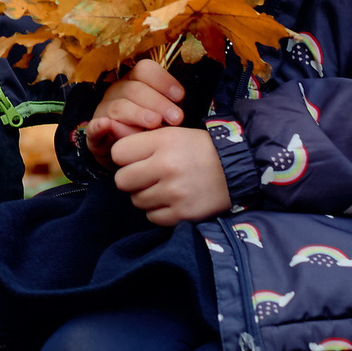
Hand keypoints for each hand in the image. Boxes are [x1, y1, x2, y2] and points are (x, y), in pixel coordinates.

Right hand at [84, 57, 183, 155]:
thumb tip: (179, 108)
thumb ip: (168, 108)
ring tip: (155, 124)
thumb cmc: (150, 132)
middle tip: (176, 118)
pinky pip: (93, 128)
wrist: (128, 158)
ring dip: (138, 114)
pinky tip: (105, 125)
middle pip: (134, 89)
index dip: (163, 80)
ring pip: (119, 107)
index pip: (144, 70)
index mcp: (133, 82)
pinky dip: (98, 126)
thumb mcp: (163, 115)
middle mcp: (116, 92)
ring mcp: (103, 112)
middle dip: (158, 102)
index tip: (180, 97)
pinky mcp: (93, 134)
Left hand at [112, 127, 232, 226]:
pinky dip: (158, 211)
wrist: (235, 170)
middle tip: (146, 177)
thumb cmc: (199, 150)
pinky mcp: (182, 213)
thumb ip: (144, 143)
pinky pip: (152, 217)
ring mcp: (174, 192)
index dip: (125, 158)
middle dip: (131, 180)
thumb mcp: (173, 134)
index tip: (135, 160)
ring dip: (145, 196)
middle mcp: (166, 166)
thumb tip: (116, 156)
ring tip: (164, 188)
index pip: (118, 153)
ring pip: (136, 200)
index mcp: (163, 141)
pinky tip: (171, 201)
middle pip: (122, 180)